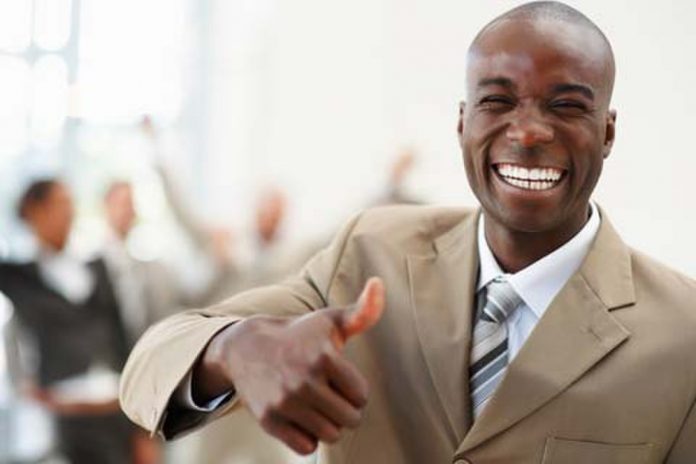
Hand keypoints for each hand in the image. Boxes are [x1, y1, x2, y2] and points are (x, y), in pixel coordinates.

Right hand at [195, 277, 384, 454]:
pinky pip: (305, 447)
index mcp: (324, 357)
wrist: (247, 347)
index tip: (340, 378)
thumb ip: (363, 311)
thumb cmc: (300, 334)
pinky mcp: (269, 420)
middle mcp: (303, 380)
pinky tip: (301, 417)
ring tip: (317, 405)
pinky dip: (308, 438)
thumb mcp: (331, 320)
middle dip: (345, 409)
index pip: (361, 396)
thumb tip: (379, 283)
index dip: (354, 389)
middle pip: (349, 419)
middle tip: (330, 394)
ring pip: (330, 435)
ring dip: (328, 424)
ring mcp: (285, 402)